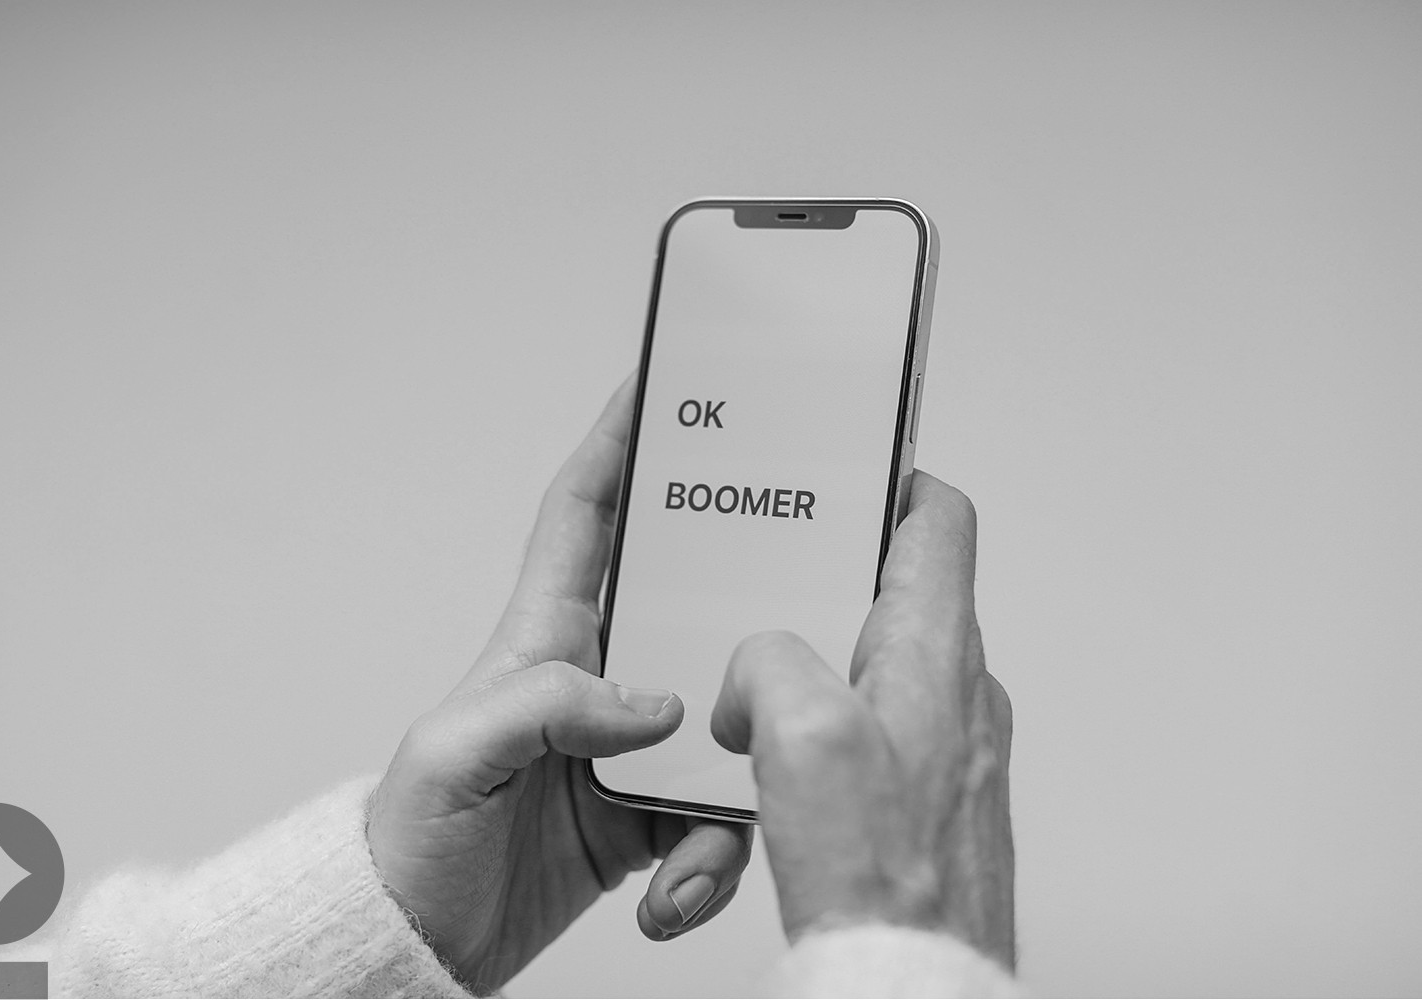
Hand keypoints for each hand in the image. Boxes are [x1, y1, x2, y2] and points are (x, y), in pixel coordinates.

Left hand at [367, 377, 752, 993]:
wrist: (420, 943)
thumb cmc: (411, 838)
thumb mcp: (456, 754)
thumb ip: (550, 706)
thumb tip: (656, 704)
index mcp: (543, 637)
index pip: (582, 515)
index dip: (618, 443)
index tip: (665, 386)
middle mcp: (596, 678)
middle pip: (689, 604)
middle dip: (743, 593)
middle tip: (800, 581)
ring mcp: (629, 745)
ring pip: (724, 724)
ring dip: (736, 786)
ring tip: (693, 855)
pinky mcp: (651, 812)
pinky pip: (718, 815)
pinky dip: (715, 859)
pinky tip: (675, 896)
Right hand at [711, 473, 1014, 967]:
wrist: (911, 980)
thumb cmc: (885, 879)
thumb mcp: (804, 736)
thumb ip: (772, 664)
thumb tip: (757, 671)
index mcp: (936, 653)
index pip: (938, 522)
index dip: (893, 481)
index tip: (846, 471)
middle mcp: (954, 694)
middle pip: (890, 594)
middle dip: (818, 589)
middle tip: (763, 588)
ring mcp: (942, 748)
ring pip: (868, 670)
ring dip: (808, 674)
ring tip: (751, 699)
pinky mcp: (922, 799)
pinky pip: (863, 737)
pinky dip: (816, 736)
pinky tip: (772, 772)